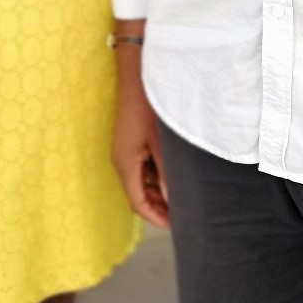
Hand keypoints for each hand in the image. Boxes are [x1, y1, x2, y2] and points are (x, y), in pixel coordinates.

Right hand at [111, 41, 168, 228]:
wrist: (136, 77)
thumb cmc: (147, 108)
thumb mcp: (160, 144)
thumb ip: (166, 174)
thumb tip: (173, 199)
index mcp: (125, 165)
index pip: (137, 203)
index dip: (155, 217)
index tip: (175, 224)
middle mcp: (121, 161)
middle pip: (137, 194)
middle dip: (157, 206)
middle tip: (181, 213)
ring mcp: (124, 151)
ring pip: (140, 181)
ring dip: (156, 191)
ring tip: (180, 196)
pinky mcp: (129, 142)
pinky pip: (140, 167)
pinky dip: (154, 175)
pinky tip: (171, 175)